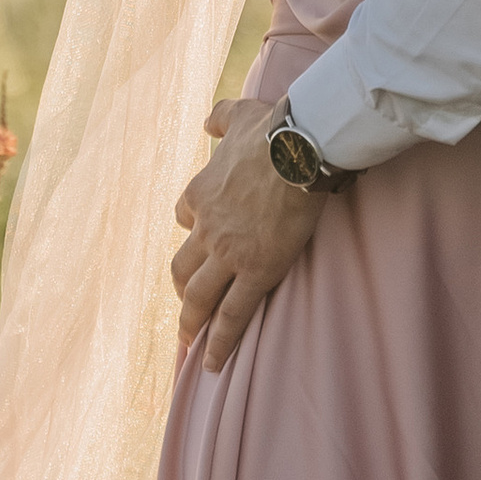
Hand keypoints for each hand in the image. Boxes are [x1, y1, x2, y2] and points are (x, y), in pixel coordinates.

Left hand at [171, 99, 323, 372]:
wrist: (297, 149)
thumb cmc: (272, 129)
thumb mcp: (238, 114)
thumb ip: (220, 118)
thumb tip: (209, 121)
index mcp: (201, 193)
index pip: (185, 217)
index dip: (193, 229)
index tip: (200, 237)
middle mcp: (207, 228)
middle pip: (182, 267)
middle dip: (182, 289)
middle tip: (186, 306)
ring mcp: (228, 254)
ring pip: (198, 297)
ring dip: (190, 322)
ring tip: (189, 342)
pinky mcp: (255, 272)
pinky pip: (232, 316)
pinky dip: (219, 343)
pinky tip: (211, 365)